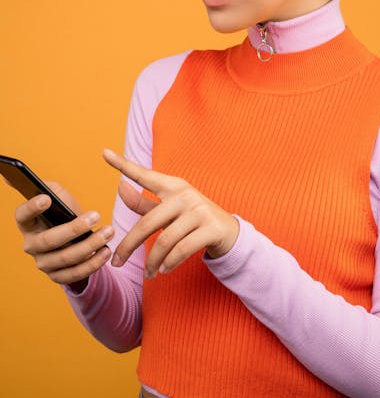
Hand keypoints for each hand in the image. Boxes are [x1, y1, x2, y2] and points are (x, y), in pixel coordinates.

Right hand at [15, 182, 113, 288]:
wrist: (73, 237)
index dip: (32, 207)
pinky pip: (75, 274)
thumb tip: (24, 180)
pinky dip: (92, 264)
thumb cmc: (63, 211)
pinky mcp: (57, 276)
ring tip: (108, 232)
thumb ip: (49, 188)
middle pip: (49, 240)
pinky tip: (105, 251)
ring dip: (90, 246)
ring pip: (65, 258)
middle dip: (74, 229)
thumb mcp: (57, 195)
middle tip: (96, 216)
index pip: (22, 214)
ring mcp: (43, 262)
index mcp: (27, 222)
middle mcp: (31, 244)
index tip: (47, 199)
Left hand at [102, 148, 239, 277]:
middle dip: (128, 245)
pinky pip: (182, 249)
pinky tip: (164, 270)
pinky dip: (169, 263)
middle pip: (147, 222)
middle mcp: (185, 195)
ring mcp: (199, 211)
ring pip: (164, 241)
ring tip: (149, 273)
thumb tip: (120, 187)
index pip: (145, 175)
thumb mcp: (168, 210)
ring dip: (152, 262)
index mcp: (173, 186)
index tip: (104, 152)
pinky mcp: (211, 228)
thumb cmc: (191, 219)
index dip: (124, 165)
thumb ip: (143, 202)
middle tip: (116, 262)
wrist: (228, 232)